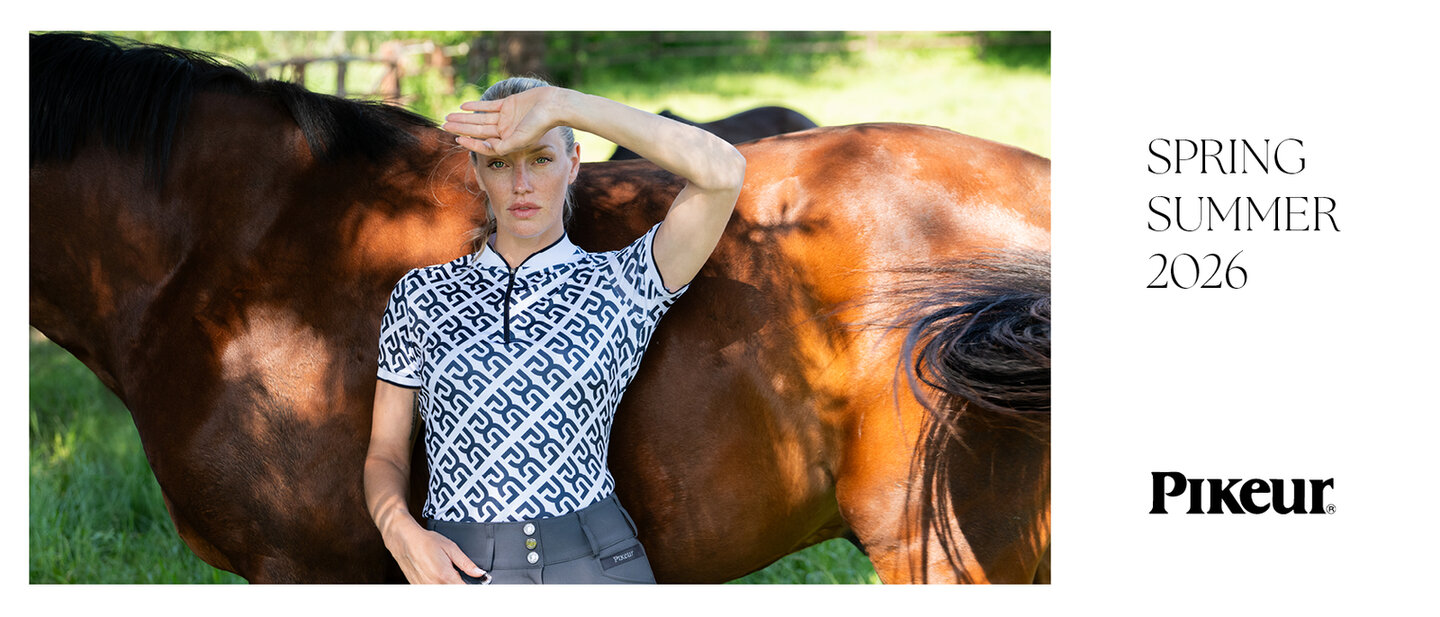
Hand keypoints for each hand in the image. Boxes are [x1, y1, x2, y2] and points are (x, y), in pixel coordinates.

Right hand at [387, 525, 487, 583]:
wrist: (404, 541)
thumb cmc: (426, 541)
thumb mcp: (451, 548)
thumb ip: (466, 564)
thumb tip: (480, 573)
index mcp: (445, 576)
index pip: (465, 590)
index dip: (473, 588)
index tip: (478, 583)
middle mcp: (434, 586)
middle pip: (455, 593)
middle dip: (461, 586)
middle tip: (462, 576)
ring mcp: (425, 588)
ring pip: (444, 593)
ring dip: (450, 586)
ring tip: (447, 573)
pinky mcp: (418, 588)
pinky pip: (433, 591)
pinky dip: (439, 586)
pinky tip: (438, 576)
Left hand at [443, 87, 565, 156]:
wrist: (553, 106)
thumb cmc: (540, 125)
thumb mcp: (520, 140)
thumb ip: (502, 146)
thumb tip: (483, 148)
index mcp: (508, 142)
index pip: (484, 144)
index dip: (470, 142)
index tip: (457, 139)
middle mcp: (505, 131)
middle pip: (478, 130)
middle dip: (461, 128)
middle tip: (443, 126)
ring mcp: (506, 117)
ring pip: (480, 118)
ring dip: (464, 118)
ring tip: (448, 117)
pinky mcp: (508, 104)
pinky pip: (488, 106)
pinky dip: (476, 106)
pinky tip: (463, 106)